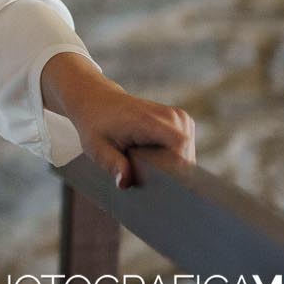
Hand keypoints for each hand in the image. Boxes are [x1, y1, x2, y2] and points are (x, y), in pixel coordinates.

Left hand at [41, 52, 196, 187]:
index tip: (158, 182)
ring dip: (170, 165)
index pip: (179, 147)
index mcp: (148, 120)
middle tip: (141, 171)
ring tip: (144, 159)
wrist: (97, 100)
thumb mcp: (97, 147)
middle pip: (185, 157)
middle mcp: (170, 116)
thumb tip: (124, 183)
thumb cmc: (96, 125)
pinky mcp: (182, 120)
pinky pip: (186, 149)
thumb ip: (113, 164)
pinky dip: (172, 157)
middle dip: (168, 171)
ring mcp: (179, 117)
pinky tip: (152, 154)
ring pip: (187, 155)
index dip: (173, 169)